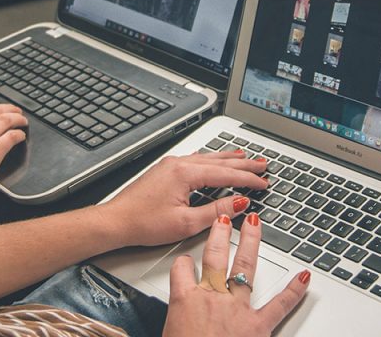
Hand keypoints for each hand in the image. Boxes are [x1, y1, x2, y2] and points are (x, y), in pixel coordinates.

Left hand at [102, 149, 268, 246]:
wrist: (116, 221)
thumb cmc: (144, 223)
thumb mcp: (186, 223)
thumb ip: (216, 212)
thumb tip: (238, 204)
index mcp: (185, 173)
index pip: (226, 174)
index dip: (248, 179)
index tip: (264, 182)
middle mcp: (178, 163)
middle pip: (219, 161)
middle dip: (244, 164)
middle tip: (263, 165)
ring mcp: (171, 165)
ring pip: (207, 158)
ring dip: (228, 159)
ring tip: (245, 157)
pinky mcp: (165, 171)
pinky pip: (196, 160)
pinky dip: (212, 161)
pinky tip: (214, 160)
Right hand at [163, 212, 309, 336]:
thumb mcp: (168, 335)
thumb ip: (172, 324)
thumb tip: (164, 331)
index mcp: (184, 302)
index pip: (180, 270)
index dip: (182, 263)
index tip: (185, 261)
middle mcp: (211, 299)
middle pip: (214, 257)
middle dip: (219, 235)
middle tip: (223, 219)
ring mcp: (236, 309)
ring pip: (244, 267)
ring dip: (250, 243)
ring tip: (255, 224)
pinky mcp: (258, 326)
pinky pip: (279, 305)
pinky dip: (294, 291)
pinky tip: (304, 277)